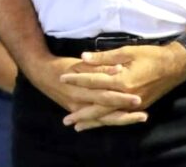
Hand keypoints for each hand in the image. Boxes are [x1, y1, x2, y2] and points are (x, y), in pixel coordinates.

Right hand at [22, 54, 144, 130]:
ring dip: (123, 120)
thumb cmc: (62, 65)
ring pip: (104, 119)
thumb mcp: (79, 63)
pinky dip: (111, 121)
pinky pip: (97, 120)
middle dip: (126, 113)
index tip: (137, 98)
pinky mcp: (79, 112)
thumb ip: (98, 66)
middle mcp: (81, 103)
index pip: (105, 95)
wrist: (41, 73)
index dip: (121, 98)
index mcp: (81, 89)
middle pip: (107, 111)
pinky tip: (125, 121)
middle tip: (144, 114)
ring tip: (141, 118)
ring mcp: (80, 110)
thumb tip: (118, 68)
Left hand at [59, 43, 185, 130]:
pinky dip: (108, 122)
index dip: (77, 80)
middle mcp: (127, 97)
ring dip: (93, 122)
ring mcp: (134, 105)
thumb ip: (104, 56)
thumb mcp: (126, 51)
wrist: (175, 66)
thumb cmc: (150, 55)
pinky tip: (99, 124)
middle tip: (65, 119)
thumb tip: (83, 57)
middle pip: (99, 107)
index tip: (62, 78)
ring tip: (78, 126)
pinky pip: (120, 117)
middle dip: (82, 113)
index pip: (94, 82)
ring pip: (109, 116)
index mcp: (122, 81)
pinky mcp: (139, 107)